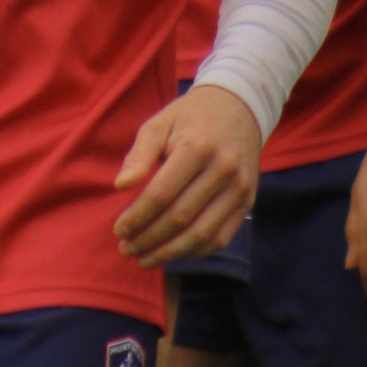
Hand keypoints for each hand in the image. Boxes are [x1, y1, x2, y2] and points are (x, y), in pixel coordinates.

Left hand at [114, 84, 259, 266]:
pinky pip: (221, 238)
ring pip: (201, 234)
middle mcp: (223, 170)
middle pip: (180, 217)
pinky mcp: (248, 202)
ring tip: (144, 259)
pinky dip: (194, 252)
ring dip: (169, 253)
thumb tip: (120, 186)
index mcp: (197, 148)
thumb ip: (139, 154)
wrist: (238, 108)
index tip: (118, 231)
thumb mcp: (159, 124)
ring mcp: (239, 189)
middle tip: (126, 249)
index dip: (137, 217)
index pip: (162, 194)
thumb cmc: (189, 117)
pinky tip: (172, 253)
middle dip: (148, 239)